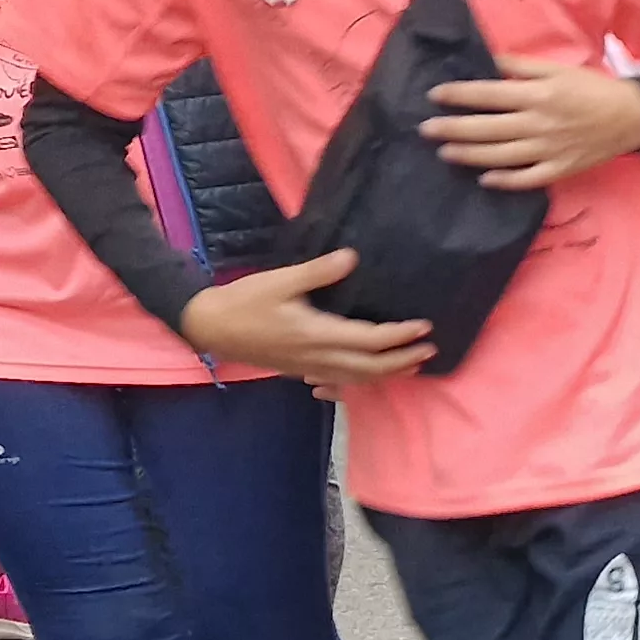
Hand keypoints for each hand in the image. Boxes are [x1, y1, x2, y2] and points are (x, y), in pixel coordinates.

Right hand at [178, 250, 435, 388]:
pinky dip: (361, 380)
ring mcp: (309, 368)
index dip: (400, 337)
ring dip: (387, 374)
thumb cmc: (243, 301)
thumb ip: (318, 272)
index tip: (425, 328)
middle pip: (371, 369)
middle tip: (429, 351)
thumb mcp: (280, 281)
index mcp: (317, 335)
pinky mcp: (300, 371)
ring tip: (410, 365)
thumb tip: (352, 258)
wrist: (210, 327)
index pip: (371, 341)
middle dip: (403, 361)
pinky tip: (369, 376)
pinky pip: (339, 382)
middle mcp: (318, 358)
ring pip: (357, 379)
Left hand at [421, 55, 639, 190]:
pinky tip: (484, 179)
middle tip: (425, 129)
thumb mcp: (558, 69)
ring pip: (501, 156)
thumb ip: (522, 67)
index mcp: (538, 95)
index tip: (435, 95)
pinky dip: (505, 181)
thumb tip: (489, 63)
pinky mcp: (560, 169)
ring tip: (445, 152)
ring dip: (470, 155)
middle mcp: (539, 124)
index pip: (488, 95)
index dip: (459, 95)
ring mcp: (549, 151)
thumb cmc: (592, 89)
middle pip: (487, 128)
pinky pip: (528, 179)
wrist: (631, 117)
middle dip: (453, 128)